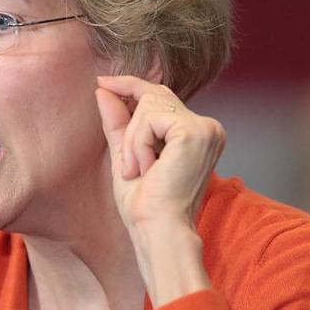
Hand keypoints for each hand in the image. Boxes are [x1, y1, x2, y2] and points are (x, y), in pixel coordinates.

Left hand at [95, 75, 224, 231]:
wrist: (158, 229)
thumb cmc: (145, 203)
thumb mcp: (126, 154)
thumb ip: (119, 122)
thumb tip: (103, 88)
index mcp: (197, 133)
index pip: (161, 96)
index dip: (129, 84)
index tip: (102, 80)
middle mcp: (208, 127)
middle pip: (153, 97)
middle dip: (129, 129)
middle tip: (131, 167)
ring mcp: (206, 127)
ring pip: (148, 107)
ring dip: (132, 142)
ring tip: (140, 171)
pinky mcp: (195, 131)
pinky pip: (149, 120)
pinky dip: (138, 145)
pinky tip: (147, 168)